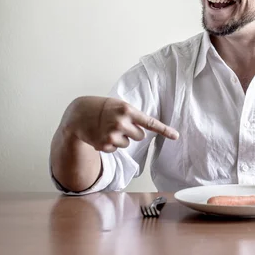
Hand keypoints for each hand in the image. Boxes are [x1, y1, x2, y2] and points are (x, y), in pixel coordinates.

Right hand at [61, 96, 178, 152]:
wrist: (78, 114)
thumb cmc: (103, 108)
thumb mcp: (119, 105)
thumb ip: (133, 115)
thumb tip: (147, 127)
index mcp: (127, 110)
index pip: (150, 122)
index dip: (164, 130)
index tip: (176, 136)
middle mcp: (121, 122)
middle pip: (140, 136)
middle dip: (132, 132)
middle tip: (118, 124)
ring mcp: (112, 135)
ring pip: (128, 143)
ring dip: (121, 138)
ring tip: (107, 128)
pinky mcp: (105, 145)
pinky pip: (116, 149)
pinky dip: (110, 144)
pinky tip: (101, 135)